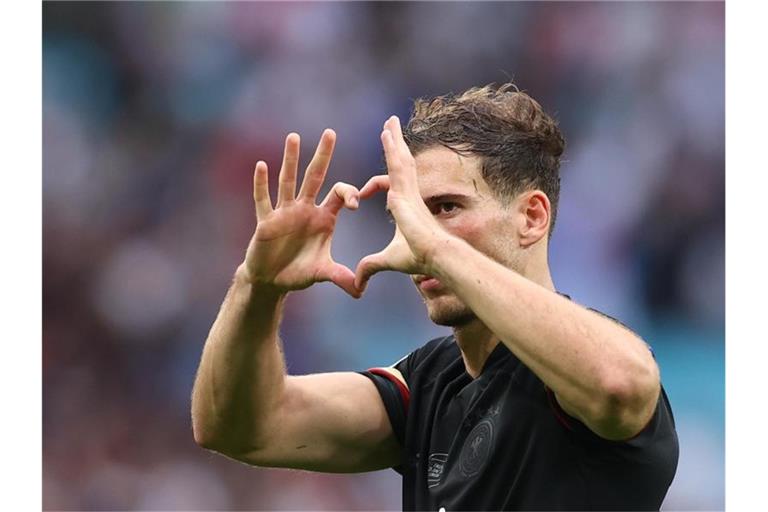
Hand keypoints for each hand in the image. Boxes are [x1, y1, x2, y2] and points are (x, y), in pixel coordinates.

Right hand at [242, 129, 361, 297]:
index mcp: (323, 217)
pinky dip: (261, 184)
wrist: (272, 280)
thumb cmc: (298, 272)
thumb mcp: (322, 273)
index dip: (348, 193)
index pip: (339, 194)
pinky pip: (263, 200)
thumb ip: (341, 277)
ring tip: (294, 137)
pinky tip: (261, 165)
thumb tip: (361, 291)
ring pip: (288, 181)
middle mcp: (305, 209)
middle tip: (331, 133)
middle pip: (315, 177)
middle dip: (323, 156)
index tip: (355, 204)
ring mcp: (284, 212)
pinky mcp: (266, 221)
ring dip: (290, 160)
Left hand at [354, 116, 449, 290]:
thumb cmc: (417, 257)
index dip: (373, 188)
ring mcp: (409, 189)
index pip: (389, 188)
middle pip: (400, 165)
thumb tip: (357, 283)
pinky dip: (392, 146)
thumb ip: (370, 267)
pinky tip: (386, 131)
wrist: (434, 254)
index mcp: (404, 206)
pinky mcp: (407, 187)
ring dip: (394, 140)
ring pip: (400, 158)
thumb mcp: (386, 260)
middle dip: (394, 147)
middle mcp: (408, 194)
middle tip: (388, 129)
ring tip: (388, 122)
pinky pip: (398, 161)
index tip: (360, 196)